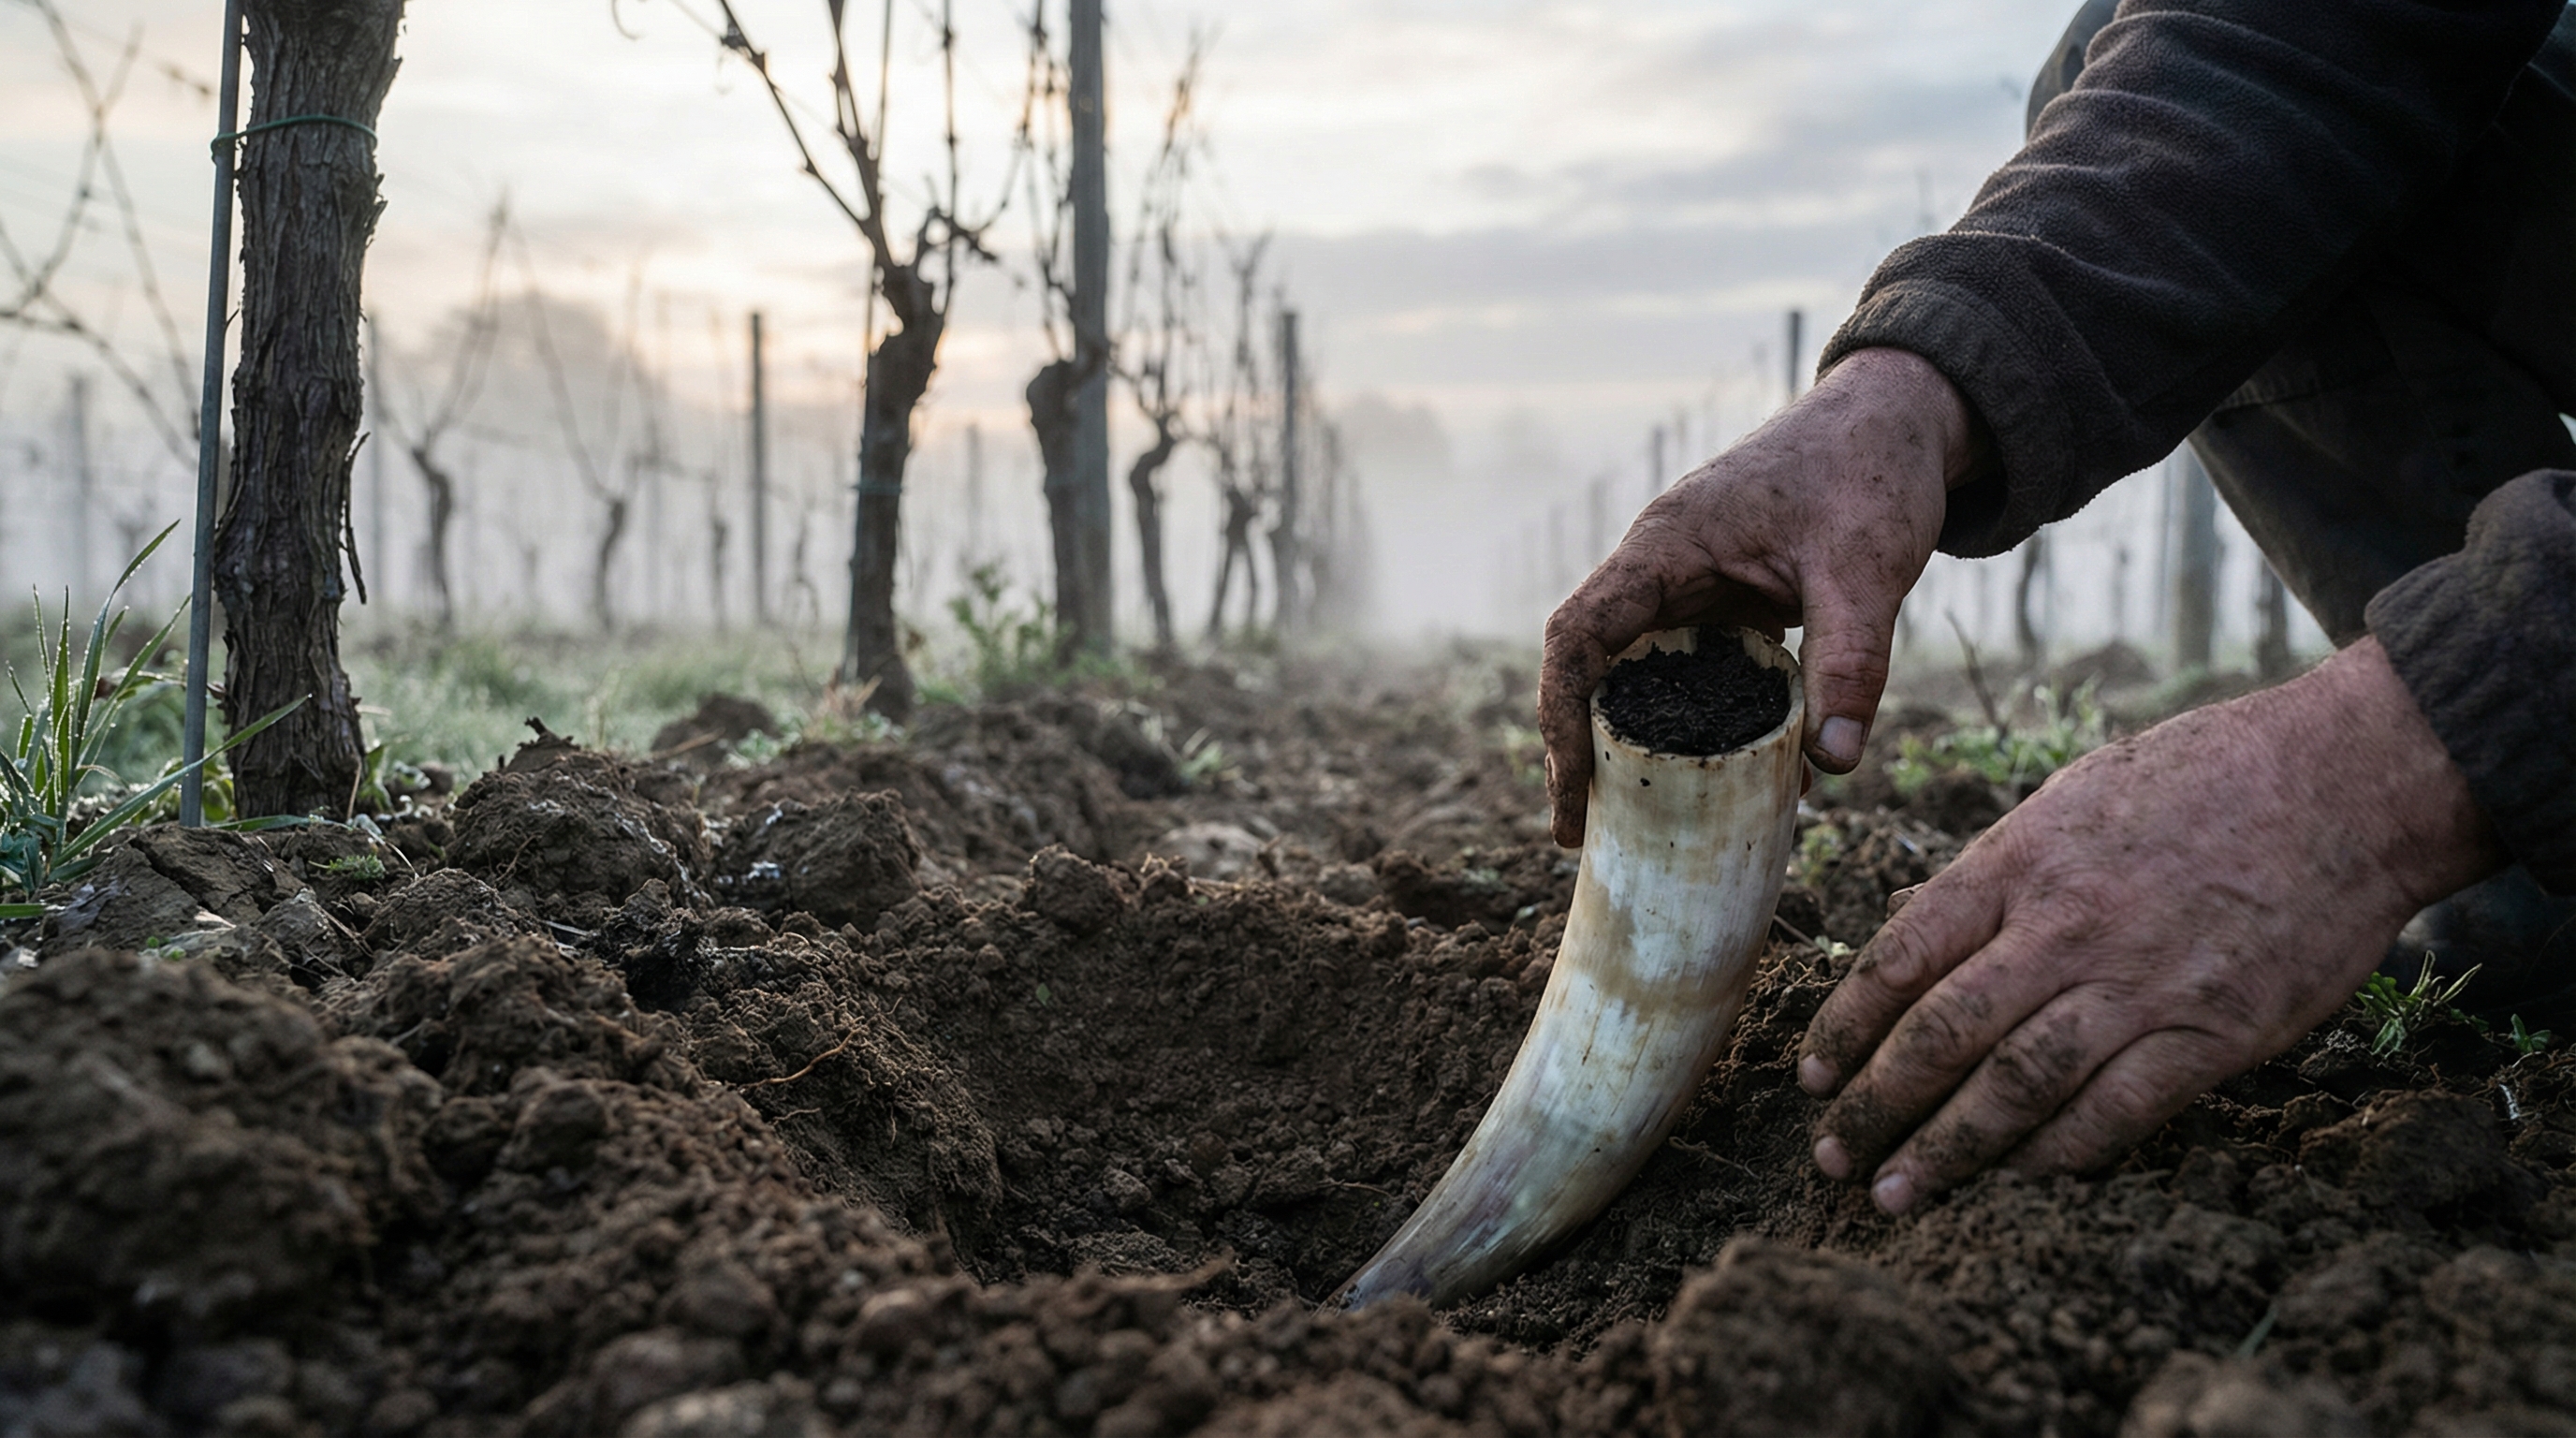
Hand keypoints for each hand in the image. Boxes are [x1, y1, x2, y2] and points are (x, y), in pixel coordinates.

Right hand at [1539, 347, 1972, 846]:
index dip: (1559, 714)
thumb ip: (1851, 663)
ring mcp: (1692, 583)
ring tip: (1634, 822)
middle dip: (1577, 747)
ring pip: (1638, 671)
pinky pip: (1693, 668)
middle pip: (1589, 663)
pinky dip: (1697, 723)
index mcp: (1666, 548)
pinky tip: (1726, 777)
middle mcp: (1662, 568)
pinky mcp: (1728, 599)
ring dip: (1632, 741)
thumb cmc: (1872, 473)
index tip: (1571, 788)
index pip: (1576, 635)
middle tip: (1581, 830)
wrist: (1899, 418)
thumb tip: (1835, 767)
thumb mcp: (1867, 570)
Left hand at [1797, 638, 2505, 1212]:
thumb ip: (2001, 872)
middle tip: (1832, 1157)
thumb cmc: (2206, 777)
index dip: (1845, 1025)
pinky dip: (2056, 1153)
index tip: (1812, 1076)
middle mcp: (2065, 927)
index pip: (1901, 956)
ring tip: (1895, 1193)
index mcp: (2020, 860)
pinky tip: (2014, 1178)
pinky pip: (2115, 1113)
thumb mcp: (2074, 796)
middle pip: (1941, 1033)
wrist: (2347, 784)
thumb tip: (1921, 931)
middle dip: (1876, 1104)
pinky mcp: (2213, 1035)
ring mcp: (2139, 985)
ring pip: (2014, 1087)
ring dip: (1946, 1150)